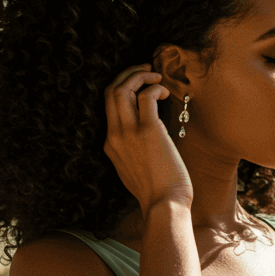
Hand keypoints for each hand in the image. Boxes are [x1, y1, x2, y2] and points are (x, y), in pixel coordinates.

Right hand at [103, 65, 193, 214]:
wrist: (164, 205)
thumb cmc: (157, 192)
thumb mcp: (133, 171)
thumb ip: (132, 152)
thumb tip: (146, 139)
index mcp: (110, 144)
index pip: (108, 106)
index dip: (122, 89)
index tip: (138, 84)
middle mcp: (115, 135)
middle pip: (110, 91)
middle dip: (127, 74)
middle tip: (146, 70)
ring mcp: (129, 132)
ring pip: (122, 89)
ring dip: (139, 76)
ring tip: (156, 76)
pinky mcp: (148, 131)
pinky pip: (146, 97)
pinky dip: (155, 89)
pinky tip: (166, 94)